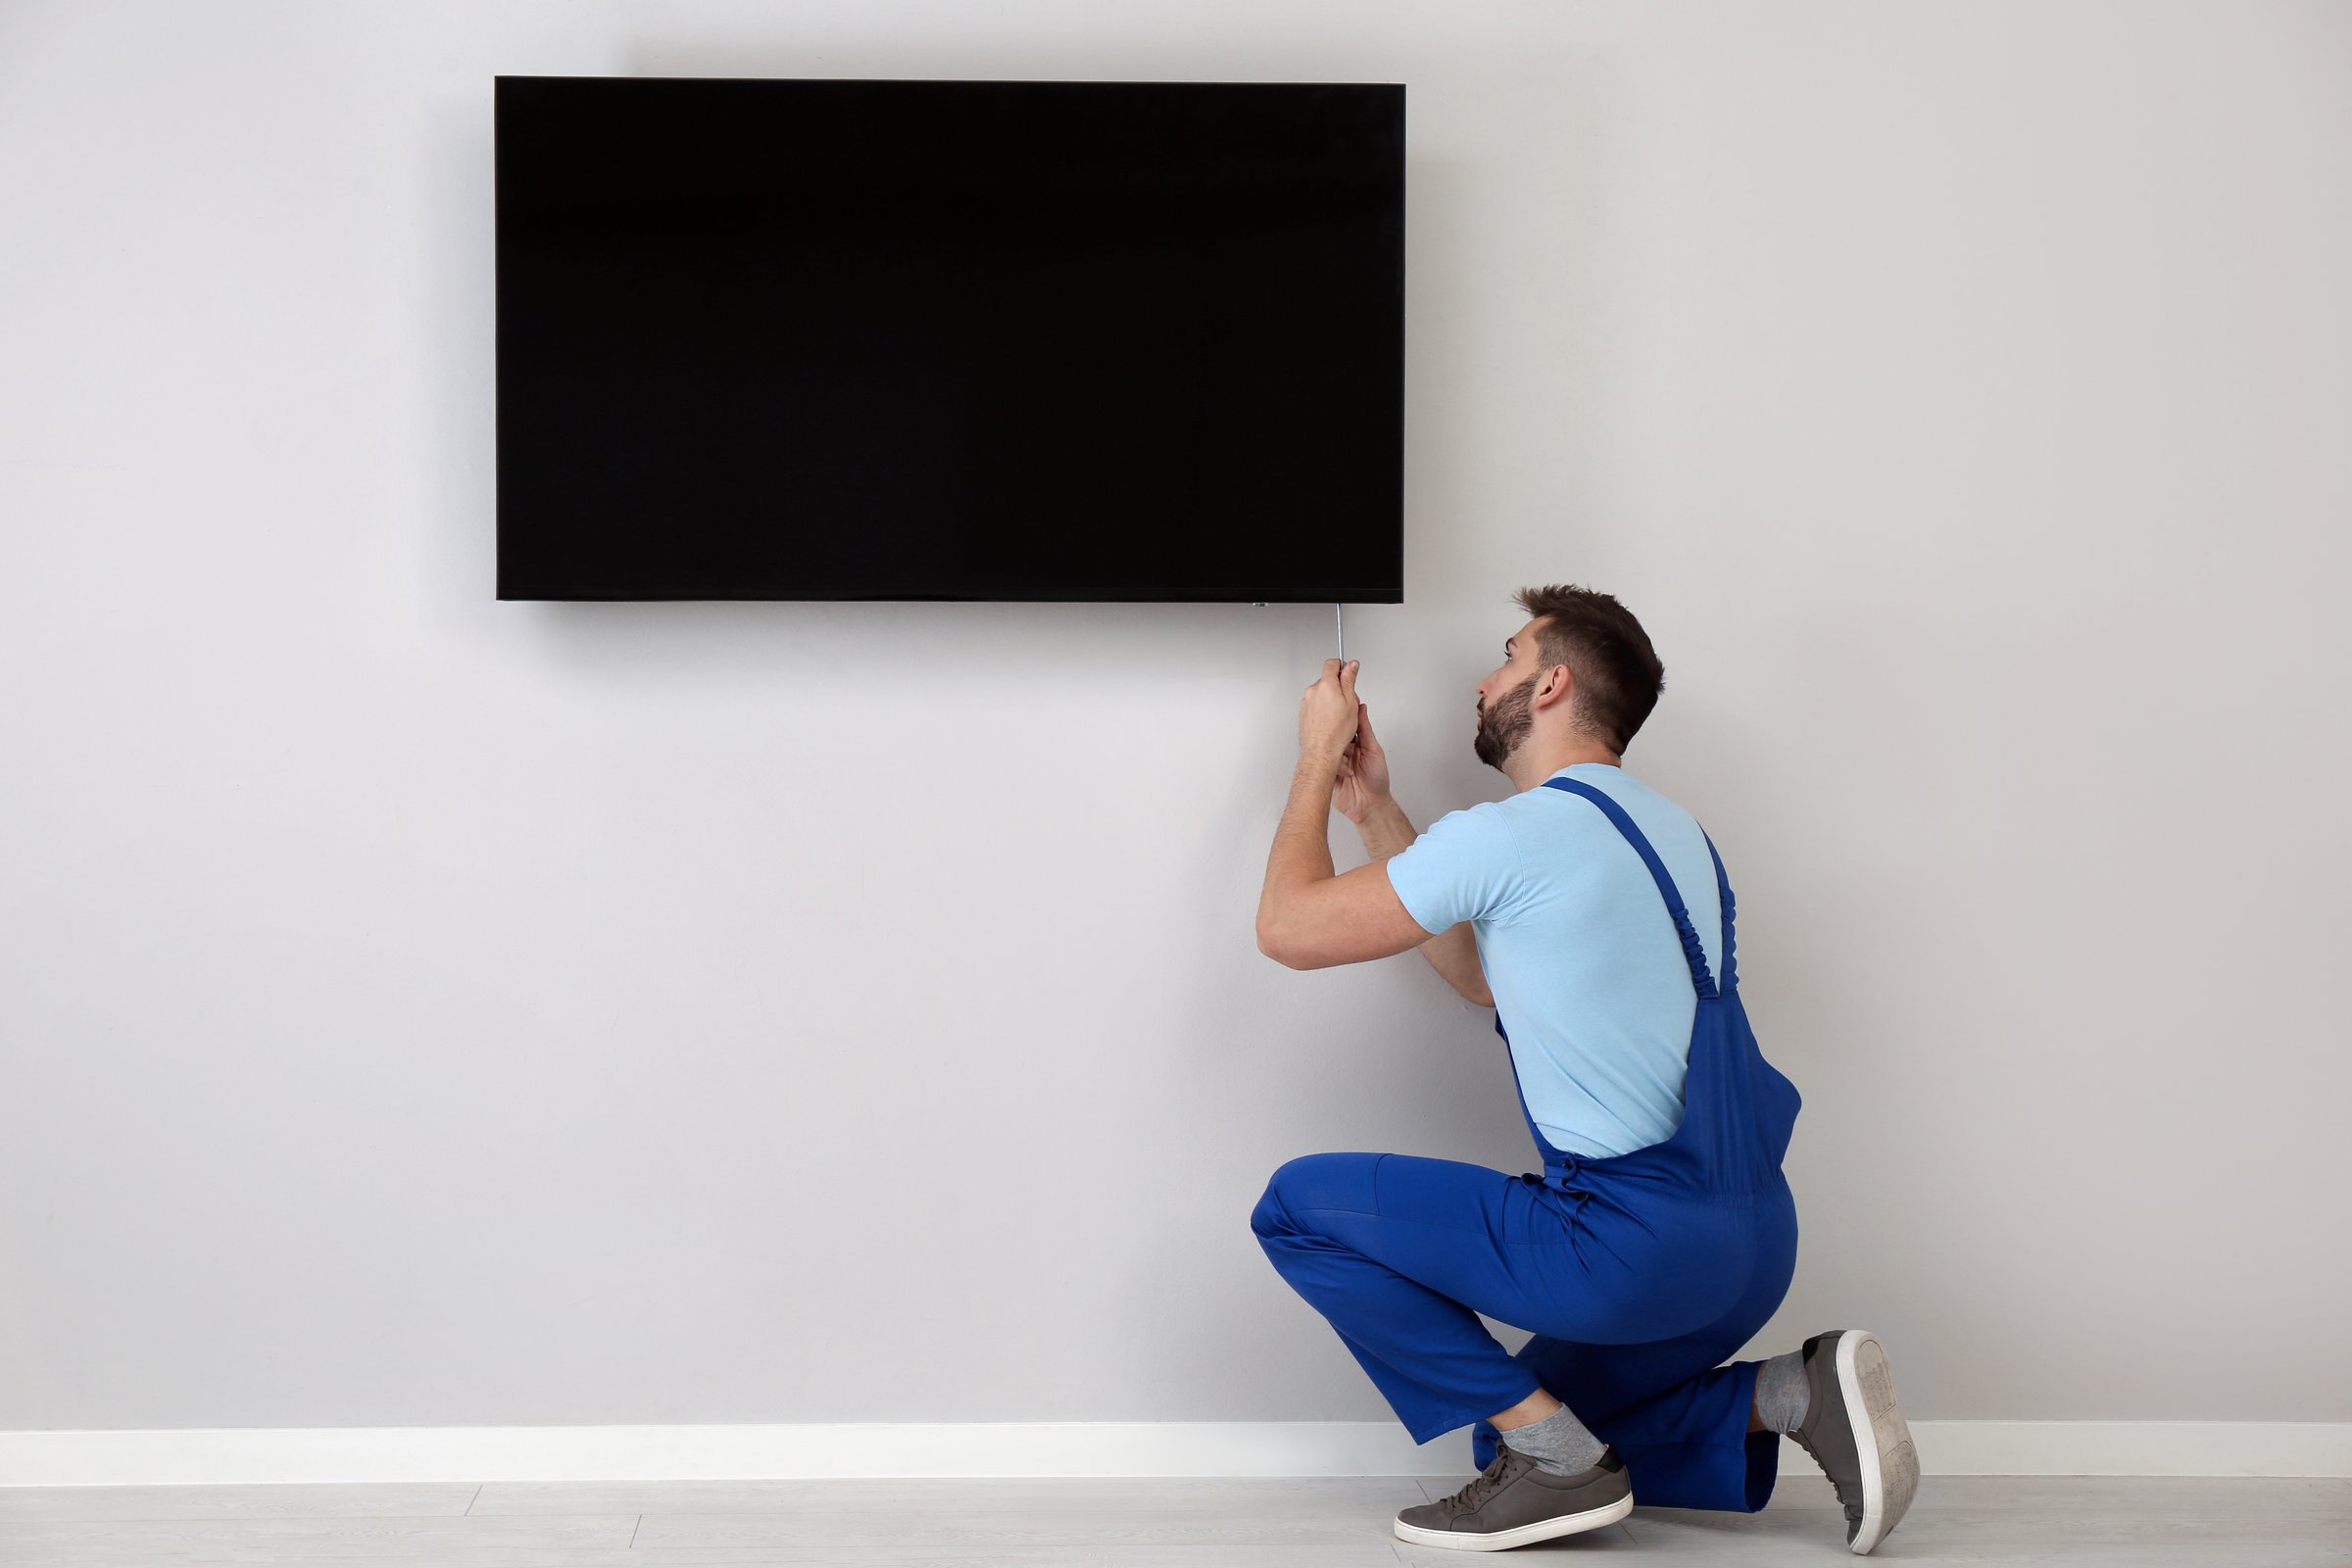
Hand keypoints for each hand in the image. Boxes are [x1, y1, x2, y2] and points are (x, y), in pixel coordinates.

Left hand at [1298, 657, 1362, 771]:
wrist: (1321, 752)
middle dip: (1339, 687)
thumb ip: (1350, 680)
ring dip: (1331, 699)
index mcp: (1325, 685)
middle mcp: (1313, 691)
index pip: (1332, 663)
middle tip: (1348, 702)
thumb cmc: (1336, 732)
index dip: (1343, 666)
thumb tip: (1351, 665)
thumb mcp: (1351, 702)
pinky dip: (1323, 709)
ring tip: (1340, 716)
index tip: (1349, 672)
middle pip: (1328, 680)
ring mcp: (1306, 702)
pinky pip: (1316, 705)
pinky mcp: (1304, 712)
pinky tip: (1331, 722)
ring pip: (1322, 693)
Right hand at [1332, 695, 1391, 824]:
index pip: (1344, 726)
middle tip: (1342, 738)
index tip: (1341, 710)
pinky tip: (1339, 767)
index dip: (1342, 719)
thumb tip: (1361, 708)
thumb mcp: (1374, 750)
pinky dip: (1330, 765)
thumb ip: (1365, 729)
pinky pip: (1322, 765)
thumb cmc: (1377, 779)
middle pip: (1333, 736)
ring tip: (1346, 759)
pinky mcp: (1326, 775)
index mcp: (1354, 744)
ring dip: (1335, 752)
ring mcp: (1333, 763)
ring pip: (1326, 750)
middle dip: (1336, 736)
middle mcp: (1342, 752)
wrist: (1371, 805)